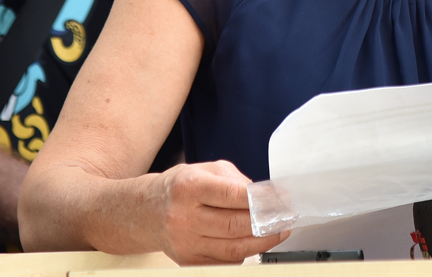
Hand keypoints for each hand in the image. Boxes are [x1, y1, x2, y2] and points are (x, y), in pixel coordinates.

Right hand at [144, 160, 289, 264]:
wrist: (146, 212)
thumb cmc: (179, 188)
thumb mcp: (204, 170)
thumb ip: (235, 180)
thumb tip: (265, 196)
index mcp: (189, 187)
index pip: (233, 195)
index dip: (262, 199)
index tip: (281, 199)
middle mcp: (184, 216)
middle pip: (236, 225)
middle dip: (268, 222)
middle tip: (285, 218)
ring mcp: (186, 242)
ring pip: (233, 248)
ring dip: (262, 242)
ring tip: (278, 232)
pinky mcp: (189, 261)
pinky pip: (225, 261)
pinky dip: (244, 252)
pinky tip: (255, 242)